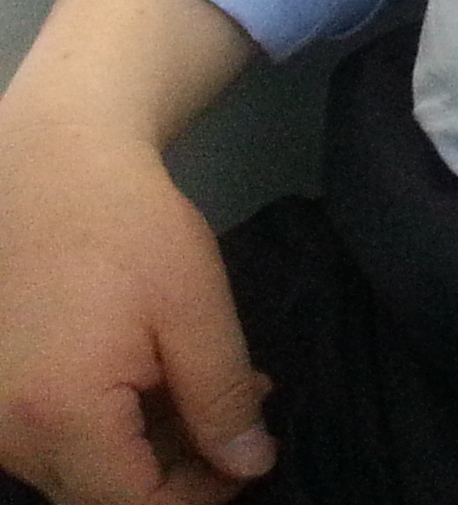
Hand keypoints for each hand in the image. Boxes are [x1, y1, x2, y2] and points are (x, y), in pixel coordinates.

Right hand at [0, 115, 270, 504]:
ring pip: (79, 471)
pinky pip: (54, 438)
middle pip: (102, 496)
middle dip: (181, 471)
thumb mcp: (194, 308)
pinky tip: (157, 377)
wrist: (49, 166)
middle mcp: (9, 435)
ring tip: (209, 386)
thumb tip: (249, 466)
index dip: (202, 495)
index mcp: (59, 417)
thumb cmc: (128, 226)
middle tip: (242, 413)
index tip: (252, 454)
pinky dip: (109, 425)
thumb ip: (220, 396)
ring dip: (148, 447)